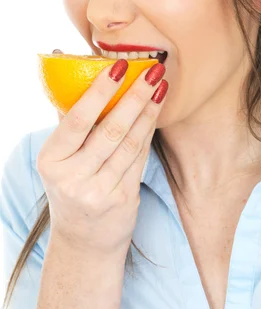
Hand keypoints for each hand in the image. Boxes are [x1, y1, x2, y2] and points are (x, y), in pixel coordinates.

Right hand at [37, 51, 167, 256]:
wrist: (83, 242)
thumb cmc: (72, 186)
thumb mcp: (61, 160)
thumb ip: (71, 123)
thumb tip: (79, 72)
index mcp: (51, 160)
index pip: (77, 120)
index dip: (100, 92)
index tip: (119, 66)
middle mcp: (72, 178)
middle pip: (111, 129)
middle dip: (135, 96)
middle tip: (153, 71)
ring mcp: (98, 192)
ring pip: (130, 142)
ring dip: (149, 111)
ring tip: (161, 87)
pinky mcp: (122, 200)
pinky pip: (140, 158)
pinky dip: (149, 132)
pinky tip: (156, 112)